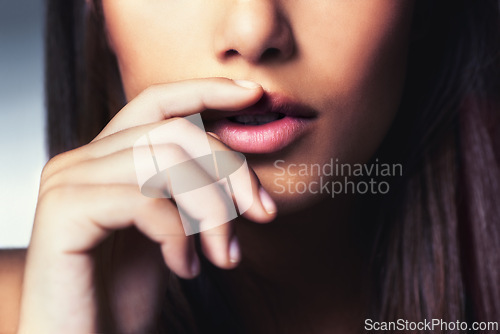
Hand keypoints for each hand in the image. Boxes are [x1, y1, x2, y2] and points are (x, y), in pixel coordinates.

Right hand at [18, 78, 275, 333]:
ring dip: (212, 211)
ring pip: (166, 162)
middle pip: (175, 132)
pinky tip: (186, 268)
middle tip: (262, 213)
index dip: (207, 92)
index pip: (159, 104)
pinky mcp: (64, 212)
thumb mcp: (171, 231)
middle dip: (230, 169)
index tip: (255, 95)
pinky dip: (180, 236)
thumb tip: (239, 160)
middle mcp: (82, 160)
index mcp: (107, 159)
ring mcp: (68, 181)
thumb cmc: (125, 293)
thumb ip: (189, 190)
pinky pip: (145, 200)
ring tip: (224, 255)